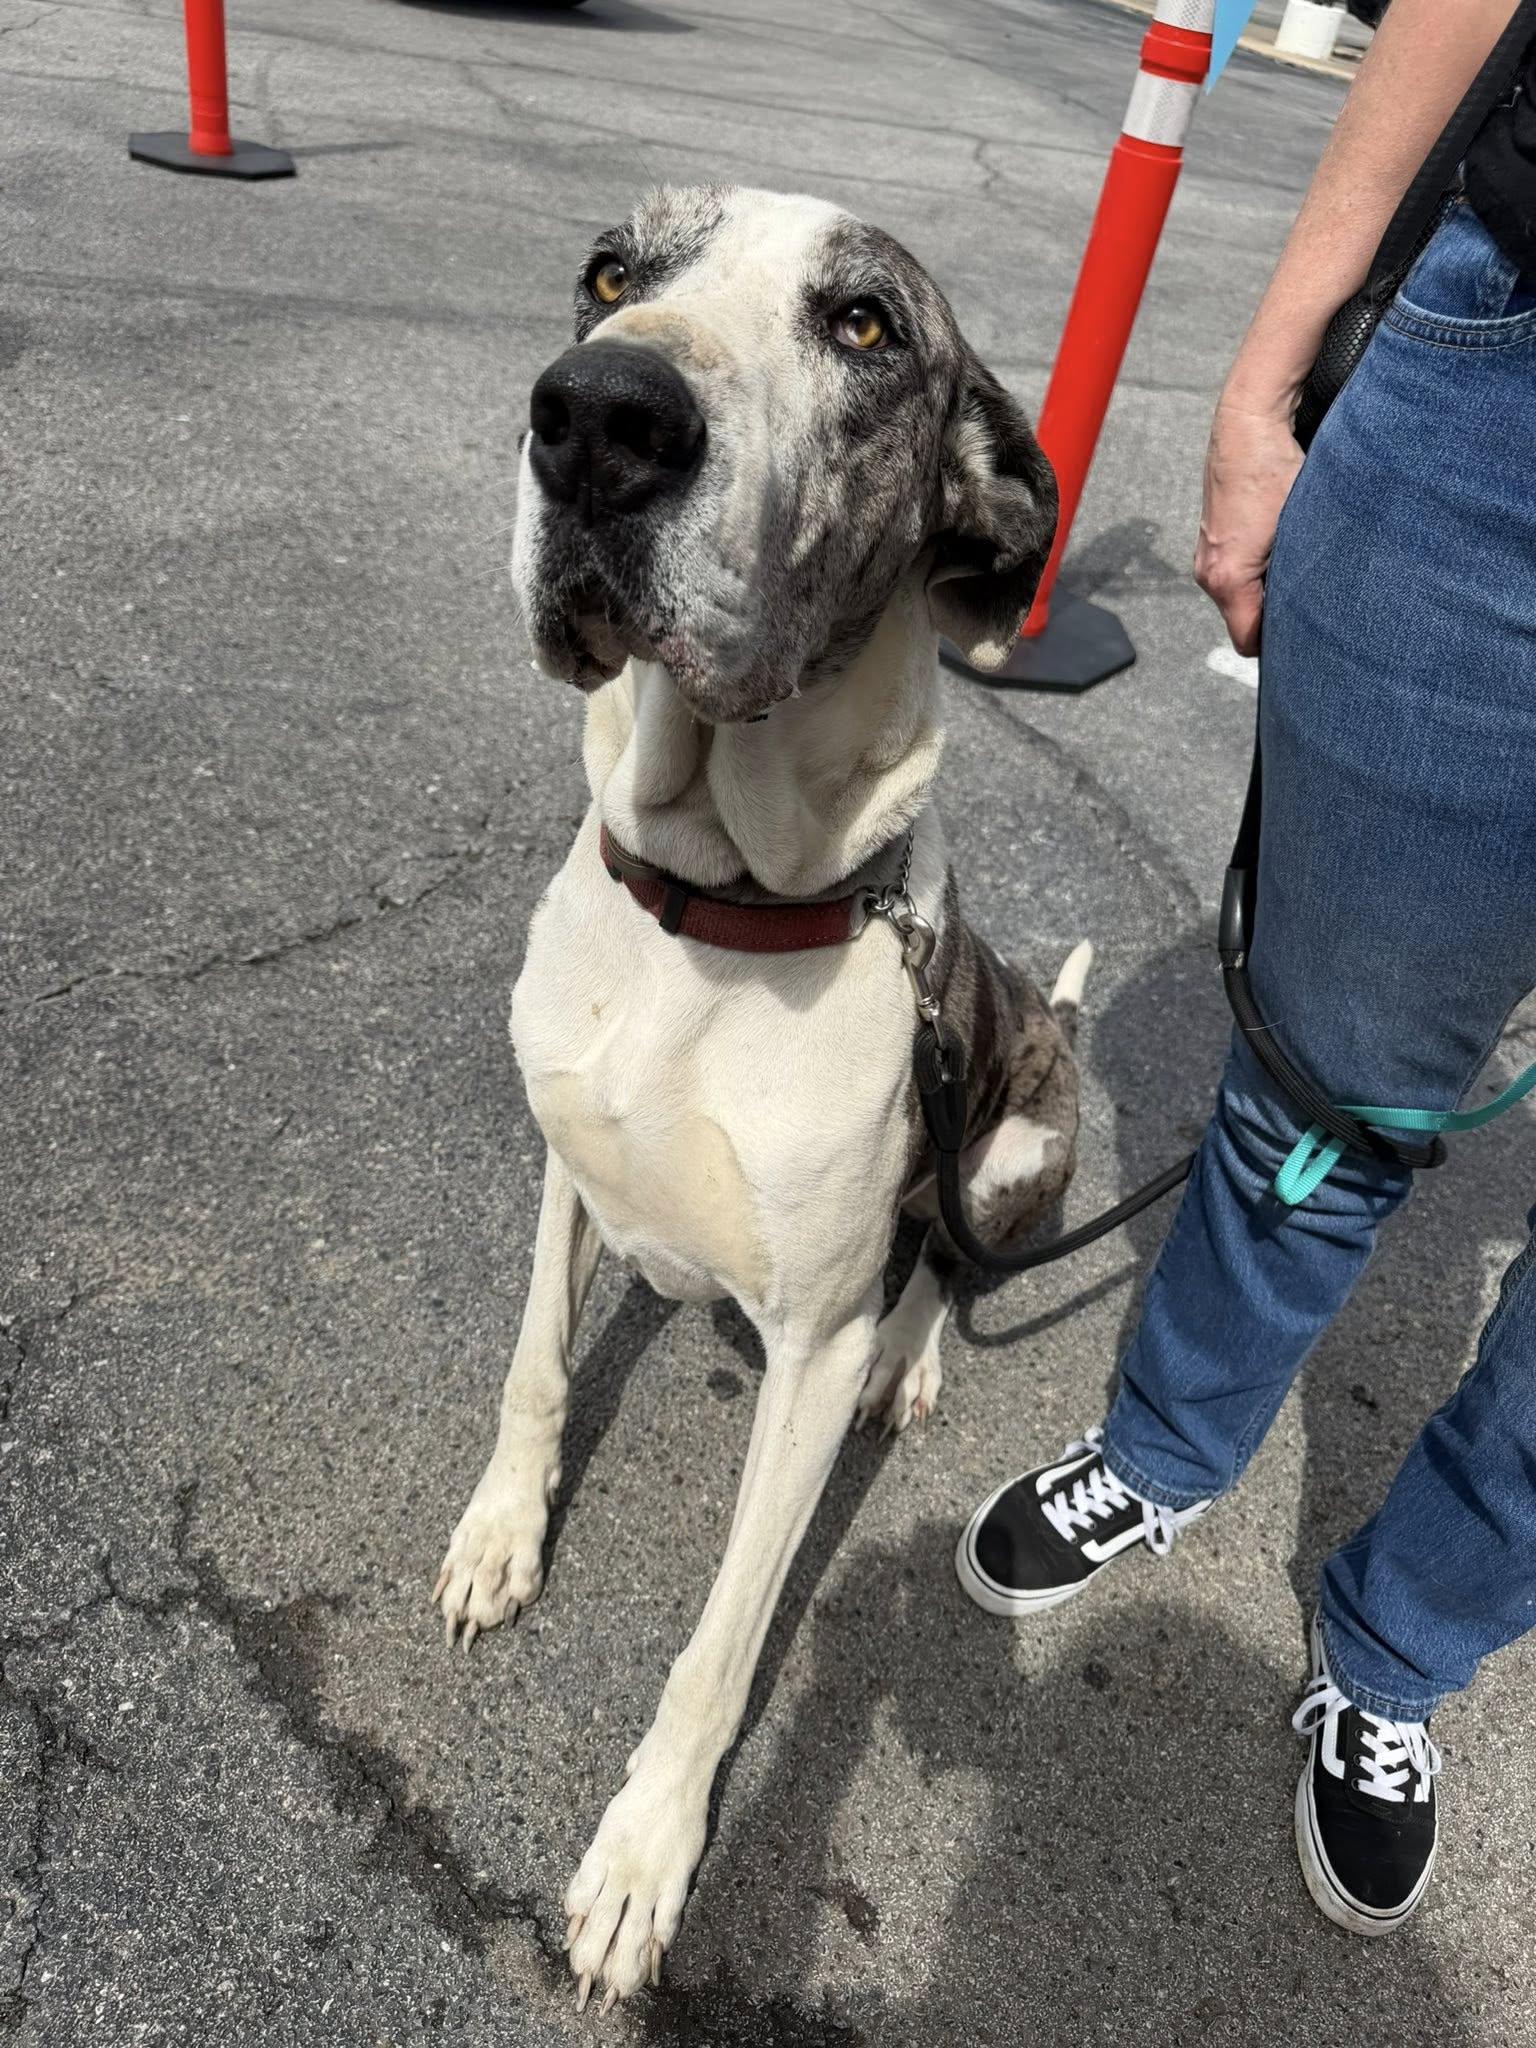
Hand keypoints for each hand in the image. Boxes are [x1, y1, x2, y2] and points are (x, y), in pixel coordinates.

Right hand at [1194, 398, 1304, 656]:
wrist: (1247, 422)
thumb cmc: (1275, 469)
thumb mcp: (1304, 528)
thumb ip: (1306, 578)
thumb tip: (1328, 611)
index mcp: (1227, 578)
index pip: (1250, 642)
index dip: (1282, 644)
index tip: (1312, 632)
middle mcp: (1208, 572)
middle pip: (1245, 621)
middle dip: (1278, 615)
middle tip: (1318, 599)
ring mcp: (1207, 555)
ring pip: (1242, 596)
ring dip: (1270, 588)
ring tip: (1302, 562)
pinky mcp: (1212, 539)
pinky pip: (1237, 573)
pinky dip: (1259, 569)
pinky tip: (1283, 544)